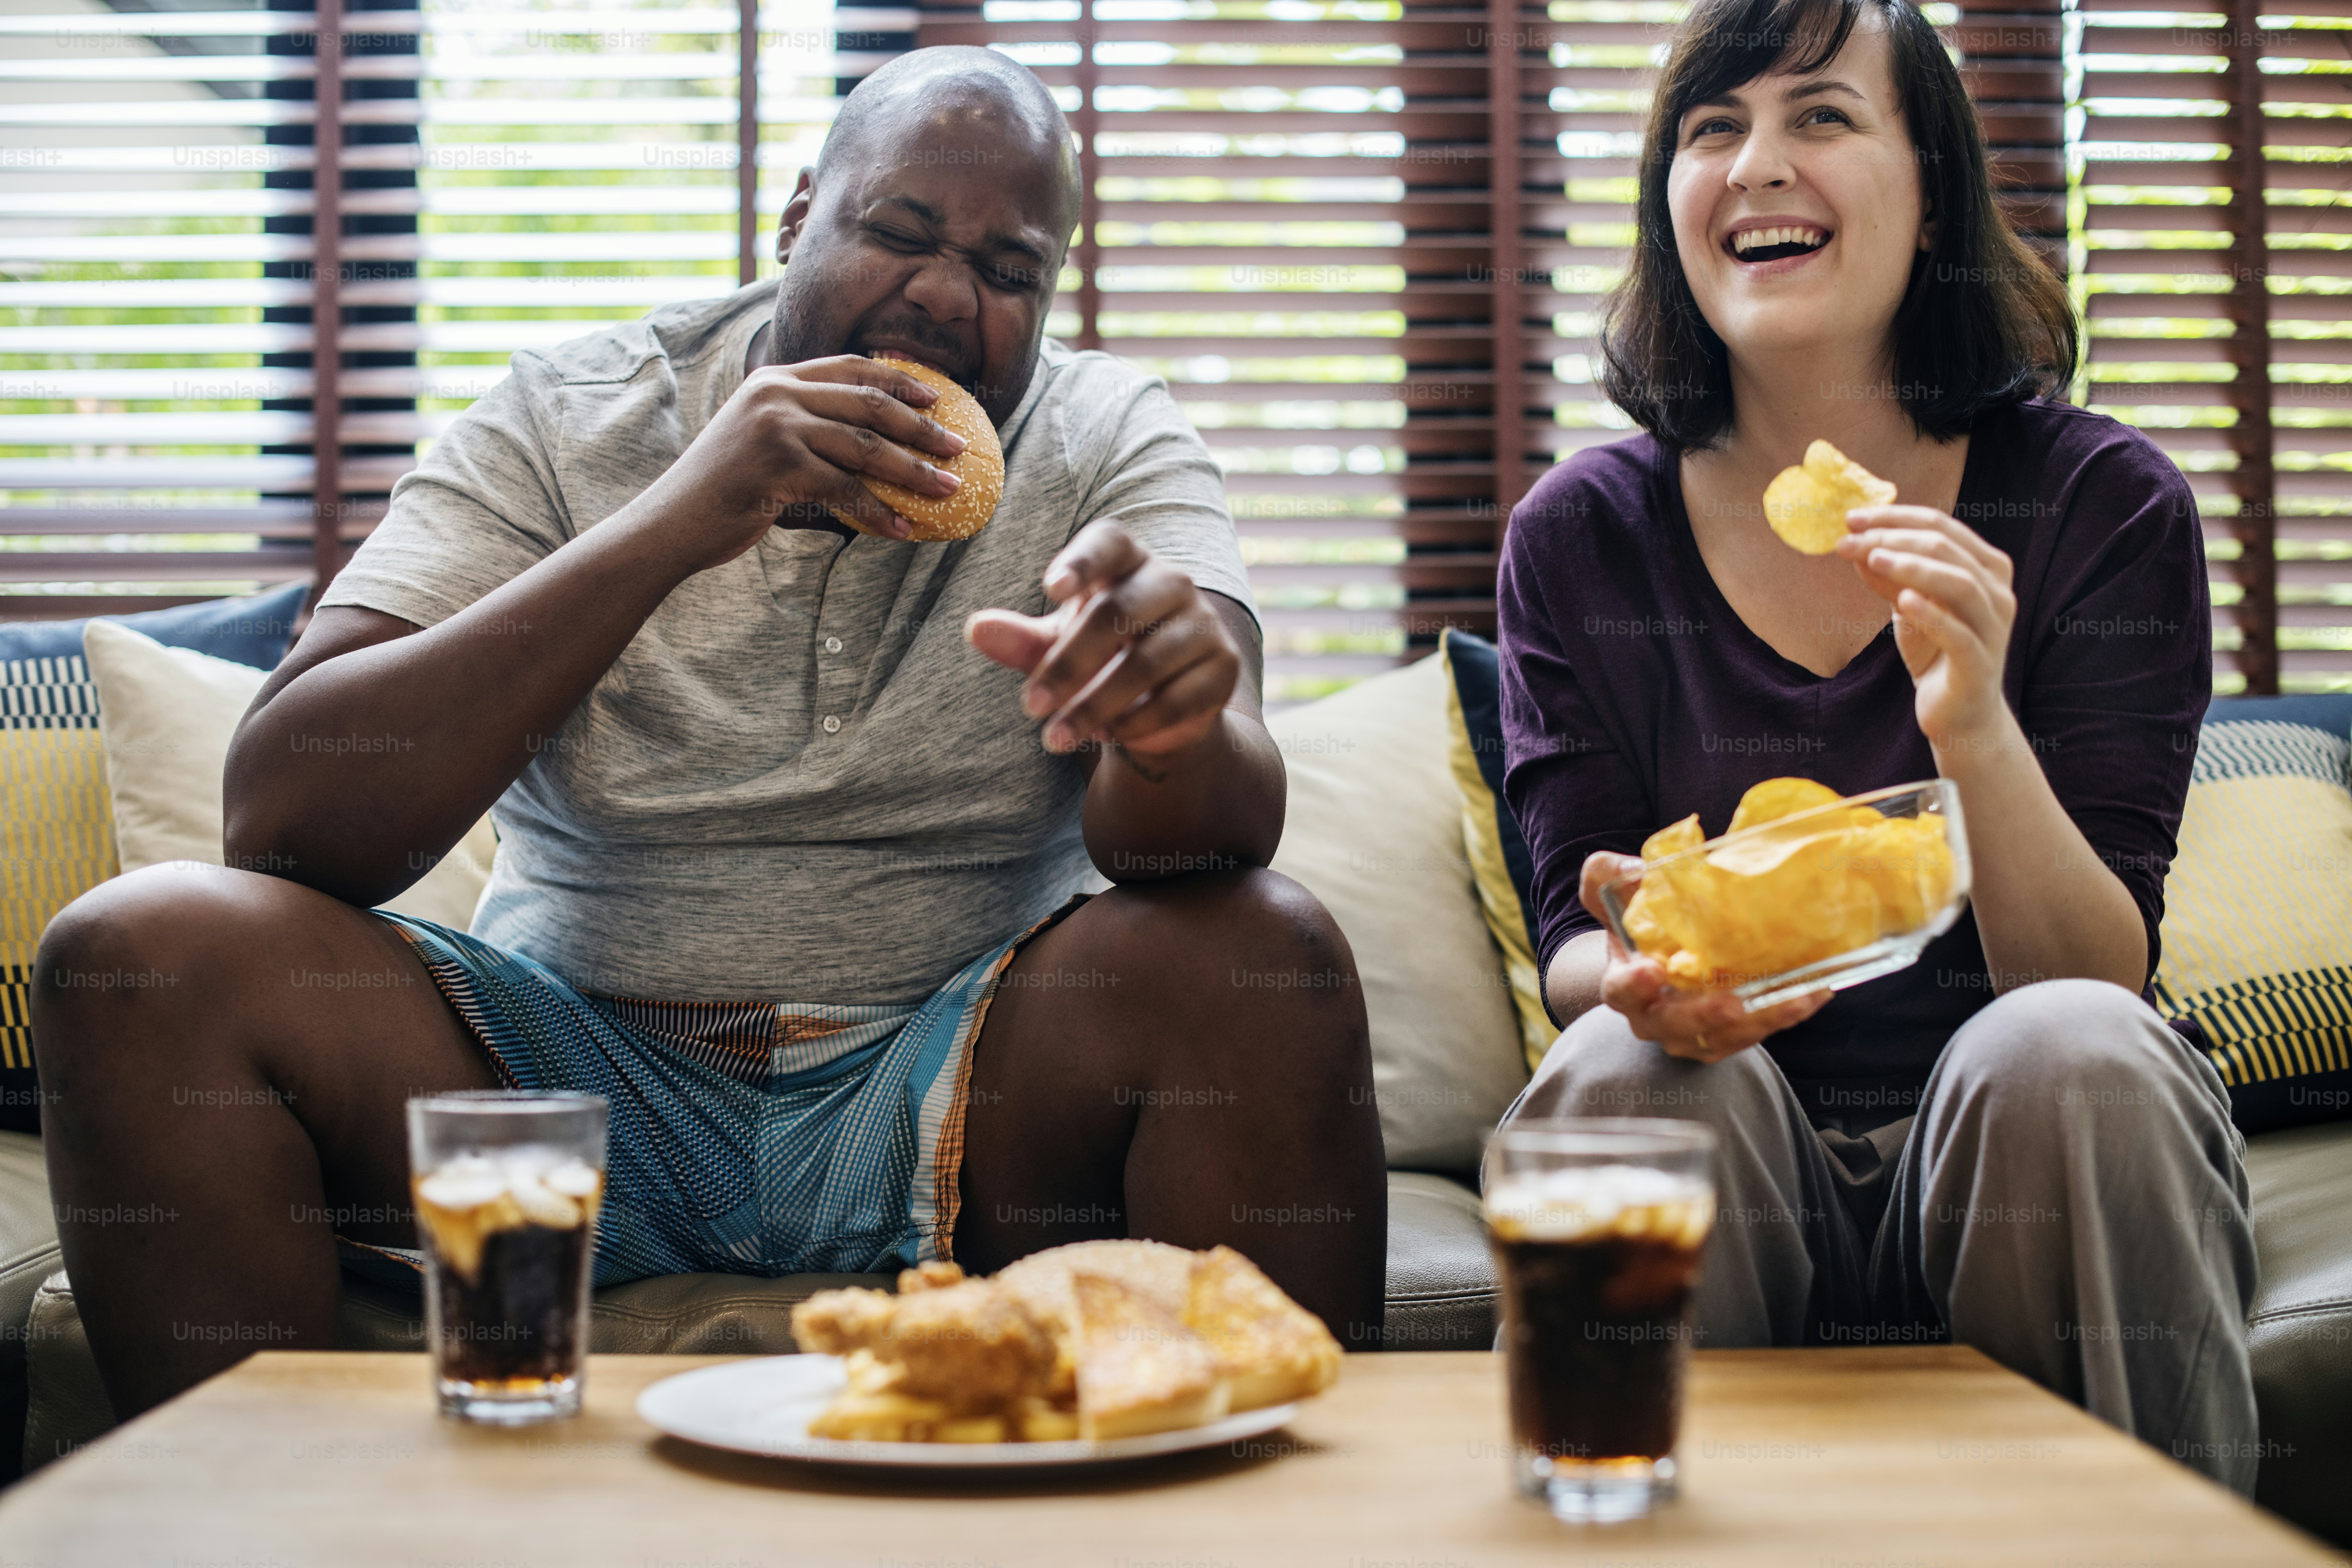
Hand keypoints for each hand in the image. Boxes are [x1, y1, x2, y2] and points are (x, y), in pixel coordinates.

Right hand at [633, 354, 970, 570]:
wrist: (674, 520)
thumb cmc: (726, 488)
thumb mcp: (764, 439)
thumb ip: (806, 425)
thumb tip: (870, 440)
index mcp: (776, 379)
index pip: (852, 367)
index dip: (900, 379)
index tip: (939, 397)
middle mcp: (777, 394)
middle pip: (869, 403)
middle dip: (922, 426)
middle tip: (959, 447)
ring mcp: (776, 427)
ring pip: (865, 446)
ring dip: (913, 472)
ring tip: (948, 489)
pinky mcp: (778, 466)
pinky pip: (845, 489)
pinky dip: (880, 511)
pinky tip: (905, 529)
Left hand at [966, 521, 1241, 762]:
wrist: (1159, 708)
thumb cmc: (1097, 659)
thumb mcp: (1054, 647)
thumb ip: (1020, 639)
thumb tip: (976, 629)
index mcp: (1127, 562)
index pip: (1110, 543)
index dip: (1083, 560)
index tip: (1050, 588)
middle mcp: (1171, 583)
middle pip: (1119, 611)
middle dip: (1069, 664)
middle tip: (1029, 706)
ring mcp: (1203, 625)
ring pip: (1146, 663)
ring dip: (1094, 706)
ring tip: (1054, 738)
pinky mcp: (1222, 668)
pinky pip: (1177, 699)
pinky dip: (1135, 723)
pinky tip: (1106, 737)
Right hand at [1578, 851, 1827, 1062]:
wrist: (1658, 957)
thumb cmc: (1640, 924)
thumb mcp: (1616, 893)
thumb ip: (1608, 875)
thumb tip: (1636, 870)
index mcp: (1626, 984)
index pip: (1621, 990)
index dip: (1634, 985)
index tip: (1652, 971)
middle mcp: (1655, 1018)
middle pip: (1674, 1026)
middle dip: (1704, 1016)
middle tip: (1733, 1004)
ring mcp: (1691, 1033)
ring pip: (1720, 1039)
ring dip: (1758, 1023)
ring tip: (1795, 1000)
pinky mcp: (1726, 1037)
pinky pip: (1753, 1036)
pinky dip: (1783, 1017)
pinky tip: (1813, 993)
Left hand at [1836, 506, 2016, 752]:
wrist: (1958, 714)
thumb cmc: (1935, 653)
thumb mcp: (1906, 608)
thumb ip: (1887, 578)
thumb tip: (1853, 545)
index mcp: (1985, 569)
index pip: (1943, 527)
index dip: (1896, 517)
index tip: (1851, 518)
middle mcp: (1997, 593)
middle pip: (1949, 549)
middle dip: (1895, 539)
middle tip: (1850, 541)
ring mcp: (1994, 628)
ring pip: (1961, 584)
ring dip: (1913, 567)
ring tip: (1873, 560)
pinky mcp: (1980, 663)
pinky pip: (1960, 633)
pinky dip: (1931, 614)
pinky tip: (1903, 601)